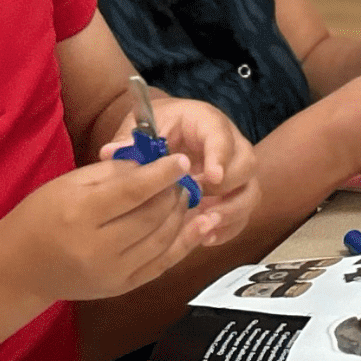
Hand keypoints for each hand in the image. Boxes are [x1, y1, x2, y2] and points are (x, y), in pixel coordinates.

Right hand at [0, 156, 210, 303]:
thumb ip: (112, 172)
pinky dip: (185, 244)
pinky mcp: (121, 288)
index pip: (133, 192)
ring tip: (187, 196)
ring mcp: (112, 273)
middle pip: (152, 217)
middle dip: (174, 193)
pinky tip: (201, 225)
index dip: (162, 174)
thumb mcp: (68, 184)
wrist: (19, 269)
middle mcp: (98, 248)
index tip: (182, 160)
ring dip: (182, 216)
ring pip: (162, 240)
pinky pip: (162, 265)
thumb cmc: (40, 217)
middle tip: (182, 177)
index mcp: (81, 214)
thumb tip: (151, 164)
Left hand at [104, 96, 260, 245]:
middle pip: (247, 165)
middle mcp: (229, 144)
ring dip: (231, 212)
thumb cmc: (155, 128)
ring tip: (205, 227)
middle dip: (228, 189)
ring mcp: (234, 171)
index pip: (222, 136)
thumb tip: (110, 153)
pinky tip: (205, 237)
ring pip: (250, 192)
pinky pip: (242, 213)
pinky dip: (227, 228)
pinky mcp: (233, 193)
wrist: (165, 133)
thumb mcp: (141, 128)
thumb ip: (128, 142)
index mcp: (206, 122)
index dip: (220, 158)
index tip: (211, 179)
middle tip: (201, 206)